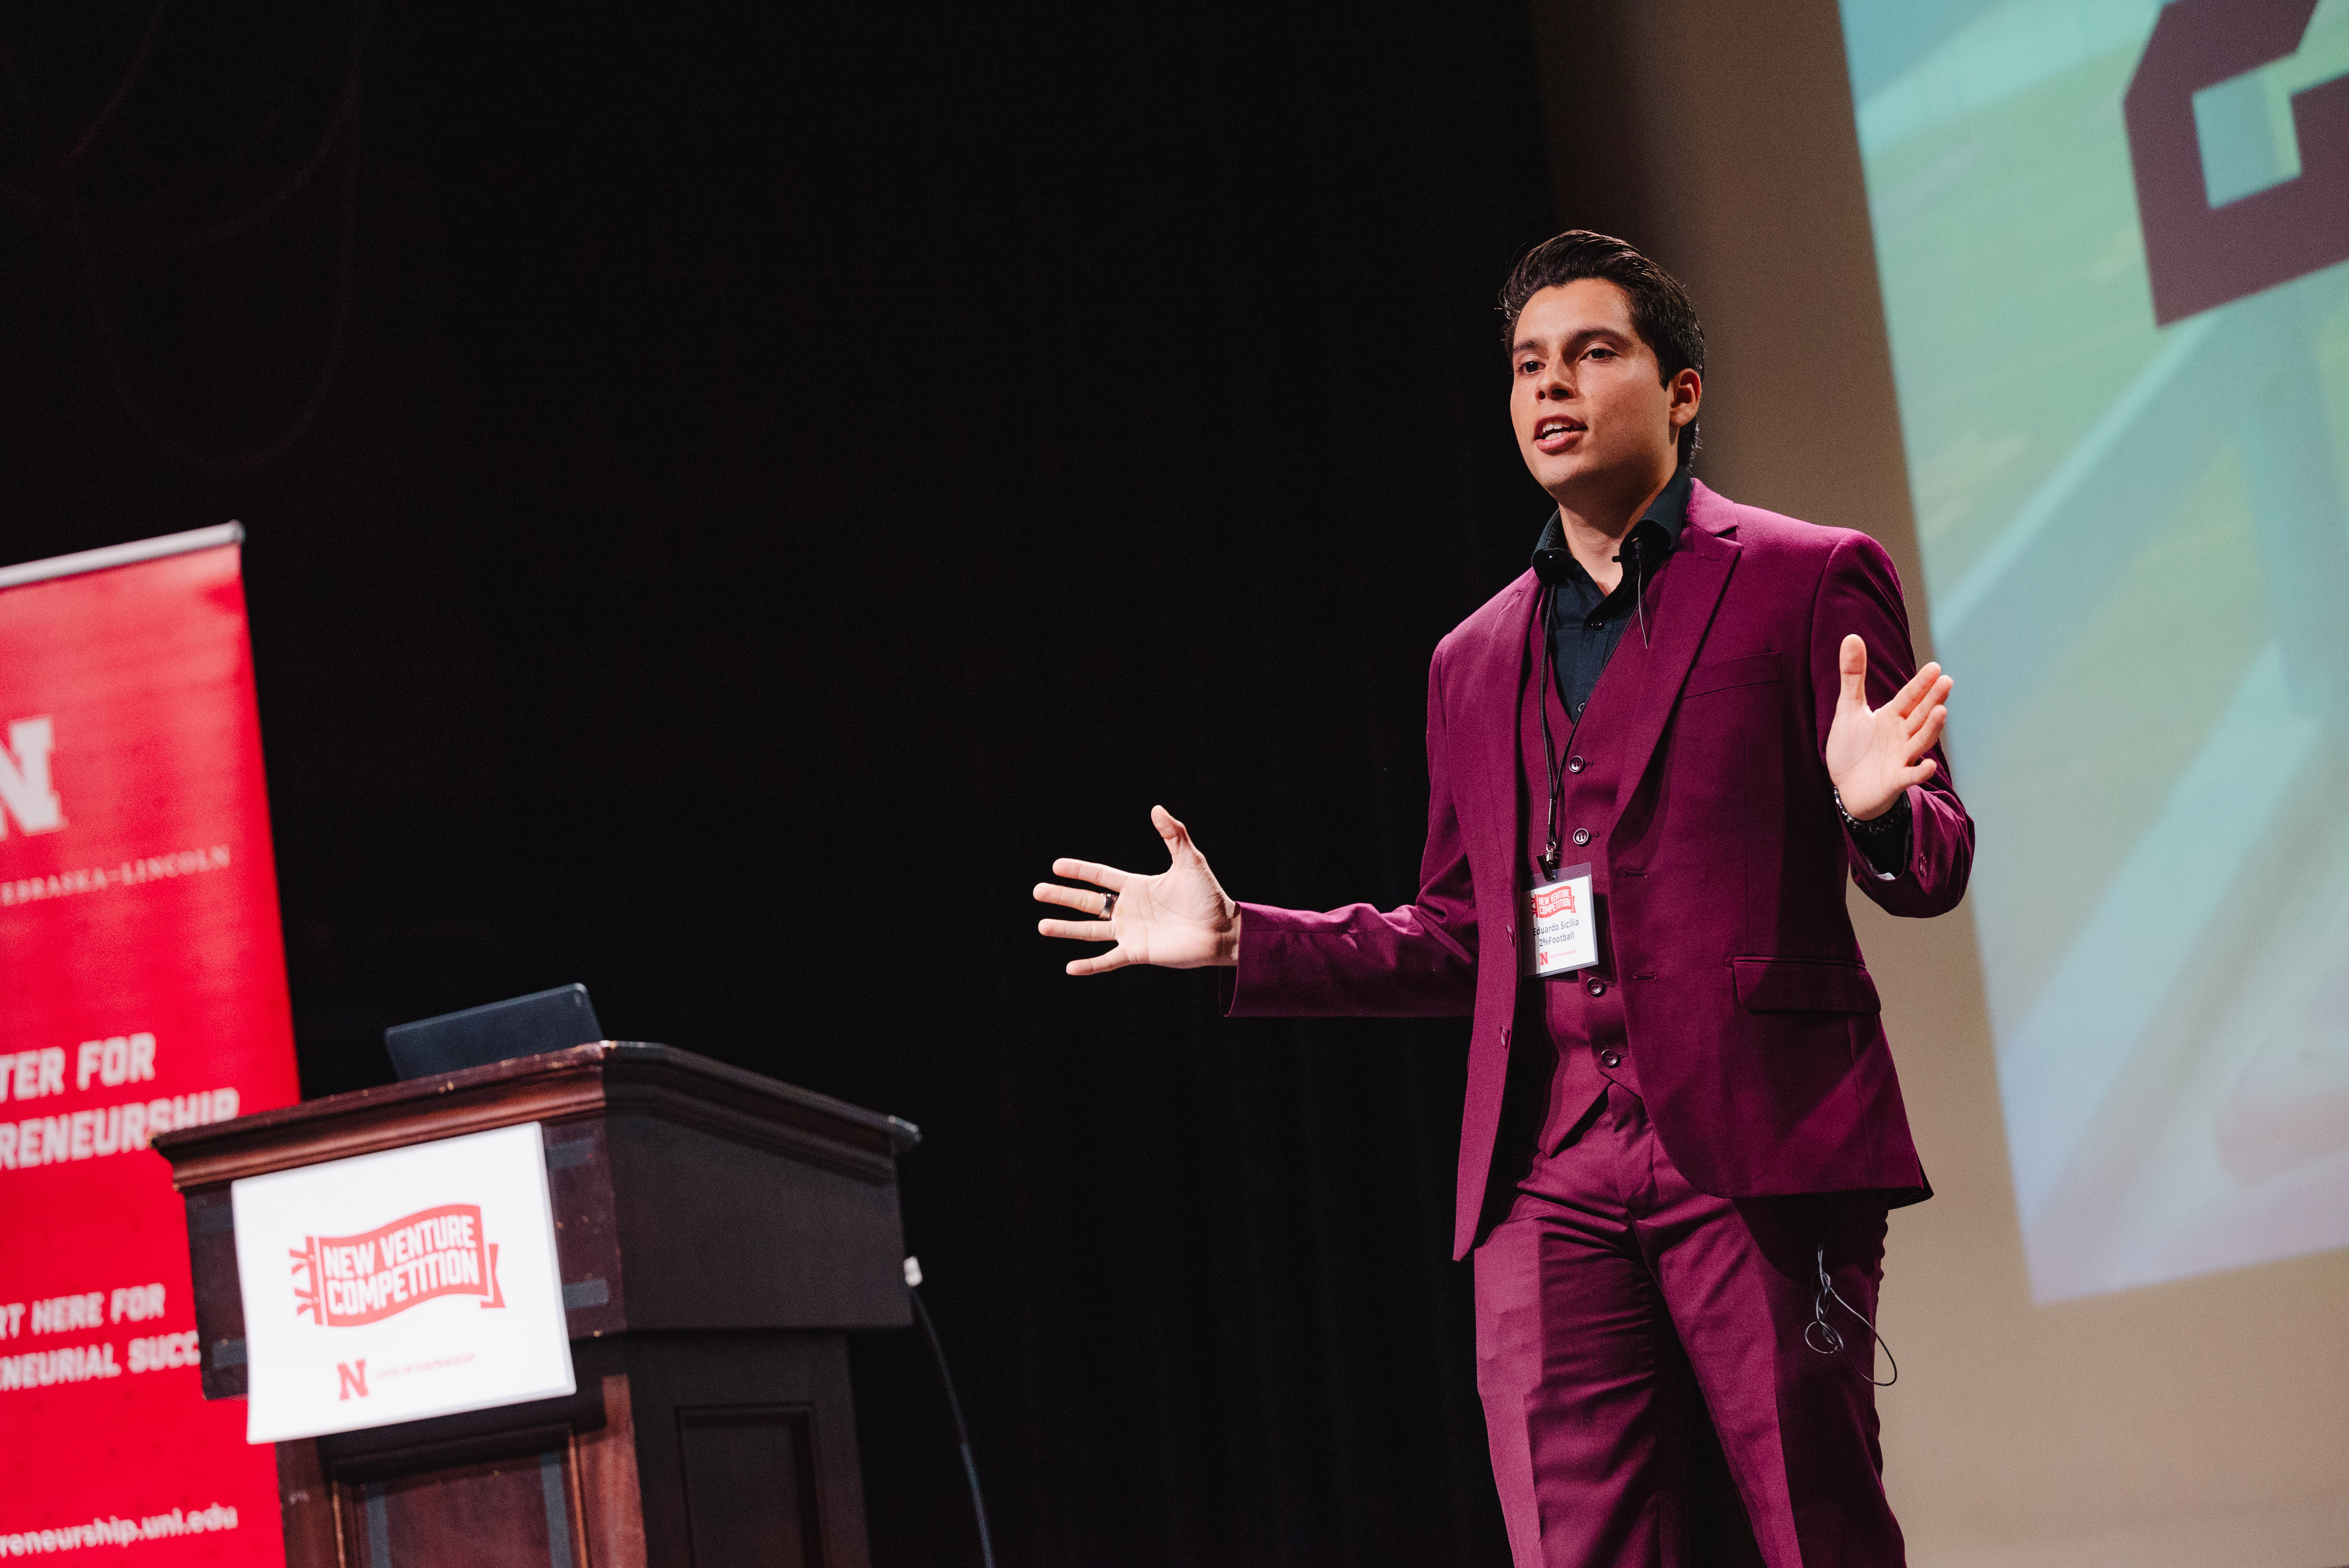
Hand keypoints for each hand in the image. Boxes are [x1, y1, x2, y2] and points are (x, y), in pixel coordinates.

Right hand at [1034, 805, 1240, 974]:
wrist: (1223, 930)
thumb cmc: (1208, 895)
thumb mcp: (1190, 861)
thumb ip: (1173, 834)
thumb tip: (1156, 808)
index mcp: (1137, 887)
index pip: (1100, 877)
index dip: (1079, 871)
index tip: (1055, 866)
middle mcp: (1129, 909)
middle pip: (1088, 902)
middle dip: (1062, 897)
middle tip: (1037, 891)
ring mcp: (1131, 932)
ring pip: (1090, 930)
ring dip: (1066, 929)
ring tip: (1041, 925)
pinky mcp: (1138, 953)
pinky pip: (1109, 960)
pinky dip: (1090, 965)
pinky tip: (1070, 968)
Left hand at [1824, 634, 1951, 820]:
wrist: (1845, 787)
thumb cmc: (1851, 747)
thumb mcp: (1848, 709)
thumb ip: (1852, 676)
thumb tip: (1852, 637)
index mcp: (1892, 717)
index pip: (1909, 697)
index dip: (1920, 684)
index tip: (1935, 667)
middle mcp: (1901, 736)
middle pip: (1919, 715)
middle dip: (1932, 699)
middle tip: (1946, 681)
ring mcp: (1901, 759)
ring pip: (1920, 741)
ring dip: (1931, 728)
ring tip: (1941, 711)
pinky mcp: (1895, 781)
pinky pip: (1909, 776)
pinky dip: (1919, 772)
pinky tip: (1929, 765)